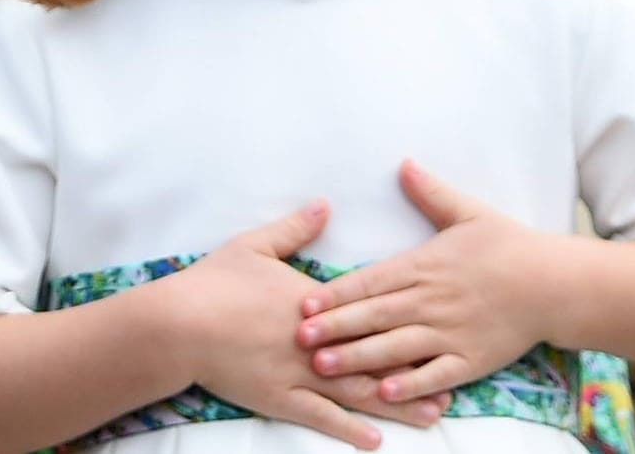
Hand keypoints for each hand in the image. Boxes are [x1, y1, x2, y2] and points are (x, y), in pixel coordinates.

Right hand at [160, 201, 452, 447]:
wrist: (175, 324)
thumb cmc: (214, 283)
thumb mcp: (256, 246)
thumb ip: (296, 228)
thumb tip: (325, 203)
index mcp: (317, 302)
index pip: (372, 312)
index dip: (409, 320)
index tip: (444, 321)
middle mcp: (317, 339)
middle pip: (377, 355)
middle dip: (419, 368)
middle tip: (459, 378)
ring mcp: (298, 372)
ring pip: (357, 391)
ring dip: (397, 403)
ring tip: (434, 414)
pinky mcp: (278, 399)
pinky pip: (320, 417)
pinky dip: (349, 429)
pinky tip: (375, 440)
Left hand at [297, 161, 556, 403]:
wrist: (554, 283)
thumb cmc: (510, 245)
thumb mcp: (469, 213)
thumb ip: (431, 193)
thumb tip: (403, 164)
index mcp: (425, 266)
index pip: (370, 282)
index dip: (335, 295)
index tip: (304, 305)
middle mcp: (431, 301)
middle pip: (373, 316)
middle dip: (333, 329)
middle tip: (297, 340)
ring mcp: (450, 333)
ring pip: (394, 348)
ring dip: (356, 358)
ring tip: (323, 367)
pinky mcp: (469, 359)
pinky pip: (432, 375)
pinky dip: (407, 384)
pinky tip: (382, 391)